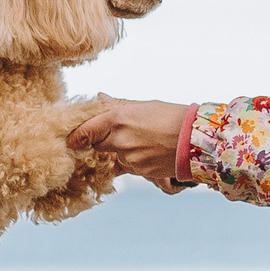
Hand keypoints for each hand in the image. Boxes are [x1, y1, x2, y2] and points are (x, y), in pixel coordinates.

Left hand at [67, 99, 192, 189]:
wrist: (197, 140)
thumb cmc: (173, 117)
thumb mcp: (143, 105)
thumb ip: (117, 105)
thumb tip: (100, 98)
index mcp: (117, 119)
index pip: (84, 132)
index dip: (75, 136)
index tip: (72, 139)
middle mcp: (119, 141)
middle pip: (96, 145)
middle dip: (100, 141)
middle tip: (114, 135)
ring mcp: (129, 159)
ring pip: (113, 157)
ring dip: (120, 151)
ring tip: (142, 141)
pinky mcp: (139, 172)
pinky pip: (128, 167)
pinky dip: (133, 161)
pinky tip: (148, 151)